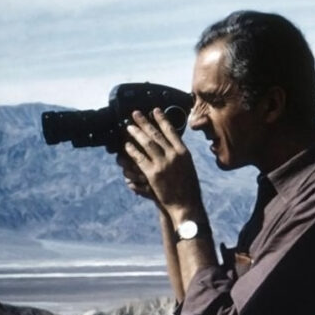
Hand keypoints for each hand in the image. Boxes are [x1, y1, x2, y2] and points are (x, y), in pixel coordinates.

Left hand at [123, 108, 205, 223]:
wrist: (186, 204)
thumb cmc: (188, 187)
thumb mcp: (188, 167)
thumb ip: (179, 155)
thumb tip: (171, 143)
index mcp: (184, 153)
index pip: (172, 131)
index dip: (162, 120)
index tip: (154, 110)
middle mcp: (174, 156)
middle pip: (157, 135)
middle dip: (145, 122)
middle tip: (135, 114)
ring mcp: (163, 164)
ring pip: (147, 144)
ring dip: (137, 134)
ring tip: (129, 127)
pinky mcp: (153, 174)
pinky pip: (140, 159)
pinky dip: (133, 151)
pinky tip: (127, 146)